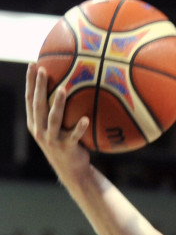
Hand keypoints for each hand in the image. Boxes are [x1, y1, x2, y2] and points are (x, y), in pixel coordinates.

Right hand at [25, 63, 91, 180]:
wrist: (71, 169)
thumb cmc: (66, 142)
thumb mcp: (58, 127)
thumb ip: (58, 110)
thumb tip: (71, 84)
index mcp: (35, 123)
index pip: (30, 99)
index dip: (30, 82)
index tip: (33, 64)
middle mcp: (40, 130)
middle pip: (38, 105)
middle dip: (40, 86)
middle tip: (44, 70)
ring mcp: (52, 139)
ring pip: (54, 119)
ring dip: (58, 103)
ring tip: (64, 89)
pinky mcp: (66, 147)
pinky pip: (74, 136)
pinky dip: (79, 127)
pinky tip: (85, 119)